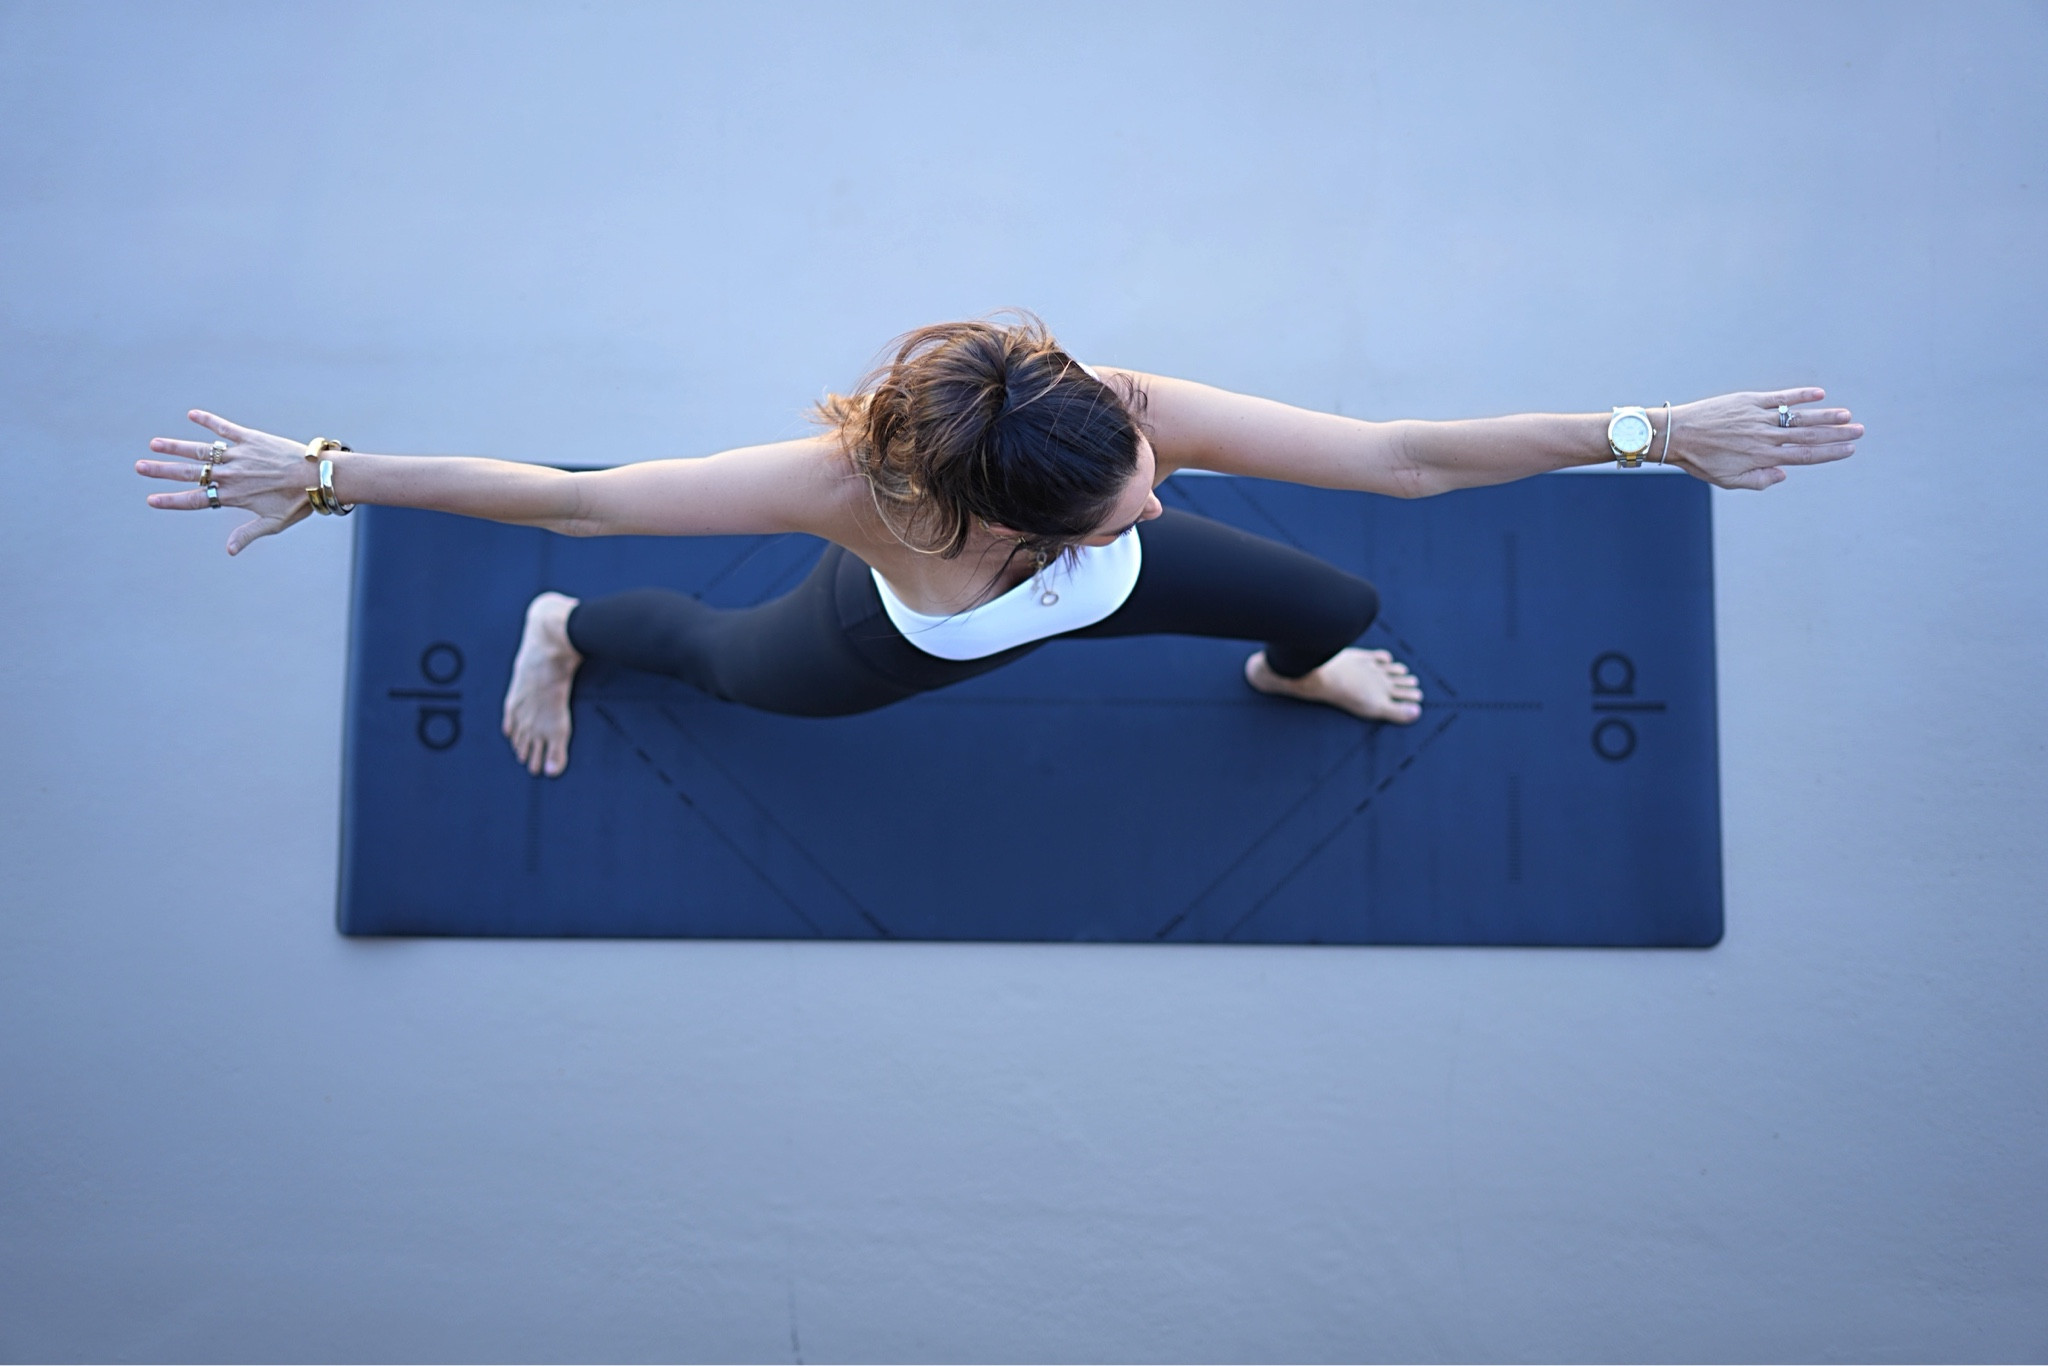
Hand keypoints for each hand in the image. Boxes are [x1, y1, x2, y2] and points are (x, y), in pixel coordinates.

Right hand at [137, 410, 317, 554]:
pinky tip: (192, 414)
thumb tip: (229, 552)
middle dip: (162, 470)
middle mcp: (230, 474)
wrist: (318, 477)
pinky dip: (208, 420)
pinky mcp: (250, 438)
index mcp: (232, 496)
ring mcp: (239, 455)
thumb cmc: (297, 503)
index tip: (151, 500)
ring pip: (201, 450)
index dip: (171, 500)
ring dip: (176, 447)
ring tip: (155, 444)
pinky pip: (225, 428)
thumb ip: (247, 534)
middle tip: (139, 466)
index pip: (194, 500)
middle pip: (189, 473)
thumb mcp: (272, 524)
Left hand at [1665, 389, 1861, 490]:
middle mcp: (1764, 437)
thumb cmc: (1700, 461)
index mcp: (1762, 458)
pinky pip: (1778, 398)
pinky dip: (1799, 395)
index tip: (1850, 449)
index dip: (1830, 453)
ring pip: (1798, 416)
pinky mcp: (1748, 401)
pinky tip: (1818, 394)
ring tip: (1846, 415)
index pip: (1804, 456)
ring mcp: (1757, 417)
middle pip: (1808, 435)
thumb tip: (1784, 474)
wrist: (1676, 435)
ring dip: (1825, 415)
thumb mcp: (1727, 480)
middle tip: (1860, 430)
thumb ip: (1758, 480)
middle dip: (1836, 433)